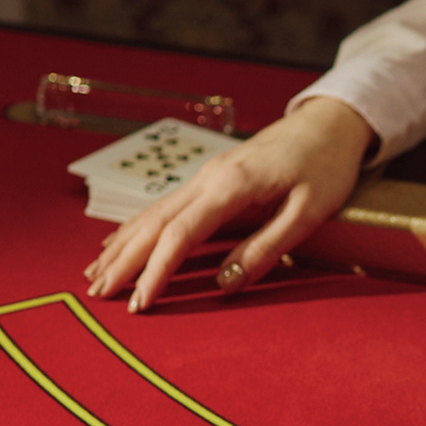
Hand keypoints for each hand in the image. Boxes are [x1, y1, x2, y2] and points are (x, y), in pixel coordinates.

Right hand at [76, 96, 373, 307]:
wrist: (329, 123)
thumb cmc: (325, 166)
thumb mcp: (309, 212)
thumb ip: (266, 247)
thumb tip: (226, 281)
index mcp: (232, 186)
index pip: (180, 235)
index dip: (156, 271)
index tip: (140, 303)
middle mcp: (209, 178)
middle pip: (154, 224)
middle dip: (124, 262)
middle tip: (98, 295)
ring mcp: (205, 176)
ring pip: (152, 213)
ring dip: (122, 246)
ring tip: (96, 275)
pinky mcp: (209, 178)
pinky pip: (163, 206)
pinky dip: (135, 228)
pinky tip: (117, 242)